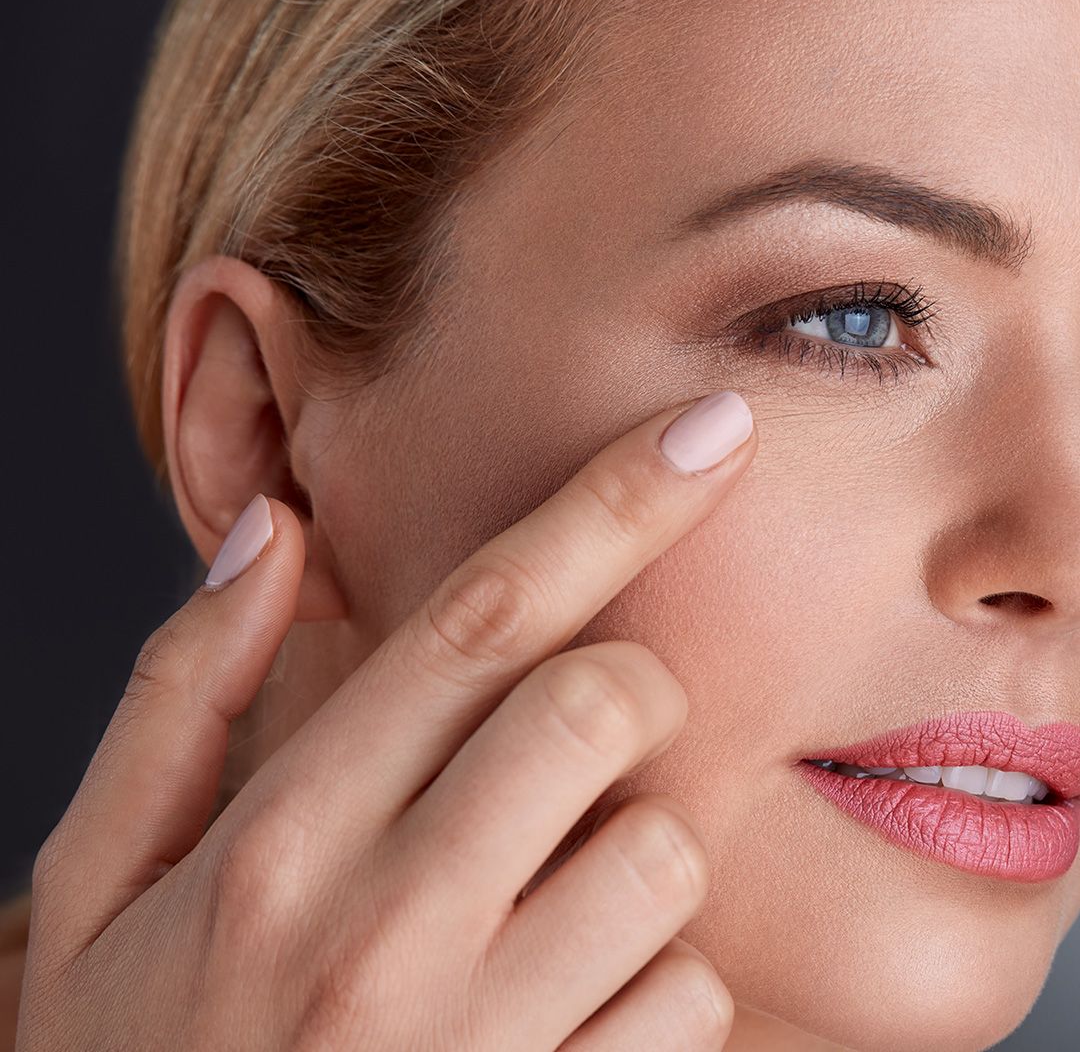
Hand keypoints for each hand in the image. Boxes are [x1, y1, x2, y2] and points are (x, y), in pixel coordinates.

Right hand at [16, 390, 755, 1050]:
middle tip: (574, 730)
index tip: (707, 433)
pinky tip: (562, 1008)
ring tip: (543, 892)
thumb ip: (183, 691)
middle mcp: (381, 929)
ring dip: (635, 843)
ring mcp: (479, 1045)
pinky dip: (653, 981)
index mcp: (278, 837)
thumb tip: (273, 531)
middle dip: (625, 684)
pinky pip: (687, 998)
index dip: (609, 505)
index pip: (479, 617)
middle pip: (598, 701)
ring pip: (664, 850)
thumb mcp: (107, 881)